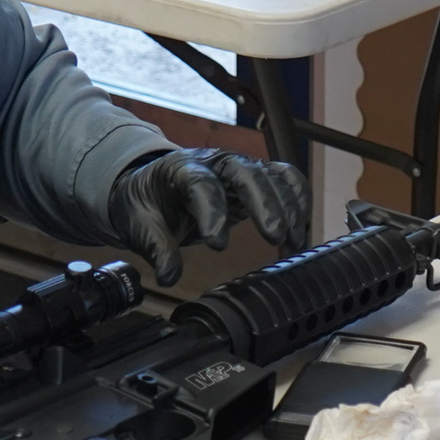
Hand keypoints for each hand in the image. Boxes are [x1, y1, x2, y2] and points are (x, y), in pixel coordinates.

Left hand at [109, 148, 309, 285]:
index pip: (200, 183)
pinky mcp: (256, 179)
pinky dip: (298, 200)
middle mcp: (215, 163)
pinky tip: (300, 229)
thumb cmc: (148, 202)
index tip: (217, 244)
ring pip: (271, 176)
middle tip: (274, 237)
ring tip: (291, 243)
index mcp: (181, 169)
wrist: (155, 187)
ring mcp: (239, 168)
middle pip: (246, 172)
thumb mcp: (139, 224)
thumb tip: (169, 276)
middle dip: (265, 203)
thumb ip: (156, 247)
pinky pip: (285, 179)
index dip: (212, 211)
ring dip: (287, 207)